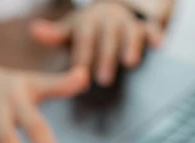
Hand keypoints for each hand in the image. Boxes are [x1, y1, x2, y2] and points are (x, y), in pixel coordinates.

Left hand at [31, 1, 165, 86]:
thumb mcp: (71, 30)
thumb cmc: (88, 29)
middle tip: (103, 80)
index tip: (79, 74)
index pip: (84, 40)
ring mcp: (127, 23)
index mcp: (88, 23)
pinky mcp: (145, 26)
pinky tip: (160, 48)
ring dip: (130, 46)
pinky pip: (152, 30)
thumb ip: (55, 35)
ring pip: (129, 33)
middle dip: (105, 58)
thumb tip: (34, 30)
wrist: (112, 10)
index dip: (82, 56)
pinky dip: (156, 36)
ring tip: (130, 63)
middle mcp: (108, 20)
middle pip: (106, 40)